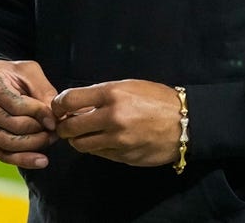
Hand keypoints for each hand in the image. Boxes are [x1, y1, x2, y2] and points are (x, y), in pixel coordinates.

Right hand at [0, 59, 58, 169]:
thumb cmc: (10, 74)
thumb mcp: (28, 72)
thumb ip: (43, 91)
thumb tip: (53, 120)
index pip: (16, 106)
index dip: (39, 115)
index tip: (55, 120)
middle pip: (12, 126)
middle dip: (38, 132)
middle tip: (55, 133)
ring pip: (7, 143)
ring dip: (33, 146)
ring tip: (49, 141)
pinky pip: (0, 154)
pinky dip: (22, 160)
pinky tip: (40, 160)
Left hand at [51, 80, 181, 166]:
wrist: (186, 122)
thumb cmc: (157, 99)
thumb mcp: (128, 86)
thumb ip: (101, 94)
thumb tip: (75, 104)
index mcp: (112, 94)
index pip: (69, 100)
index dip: (58, 104)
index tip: (59, 107)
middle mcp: (112, 118)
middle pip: (70, 127)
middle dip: (64, 126)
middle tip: (67, 123)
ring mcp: (118, 141)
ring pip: (81, 145)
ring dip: (78, 140)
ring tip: (84, 133)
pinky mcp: (124, 157)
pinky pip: (99, 154)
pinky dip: (96, 148)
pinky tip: (104, 140)